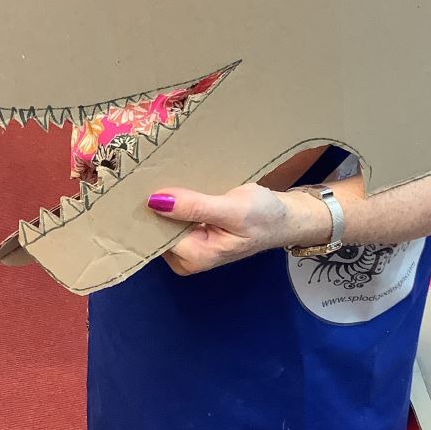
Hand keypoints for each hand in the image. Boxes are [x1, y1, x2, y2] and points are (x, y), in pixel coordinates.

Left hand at [146, 182, 329, 275]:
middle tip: (153, 172)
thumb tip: (155, 201)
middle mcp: (186, 257)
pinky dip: (176, 201)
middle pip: (156, 229)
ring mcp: (189, 247)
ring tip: (165, 173)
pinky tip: (178, 184)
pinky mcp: (194, 235)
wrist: (287, 218)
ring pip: (164, 221)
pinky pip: (175, 217)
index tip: (143, 181)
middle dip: (156, 203)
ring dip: (166, 199)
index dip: (150, 208)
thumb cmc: (265, 216)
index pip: (156, 232)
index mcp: (193, 257)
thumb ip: (195, 207)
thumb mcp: (233, 209)